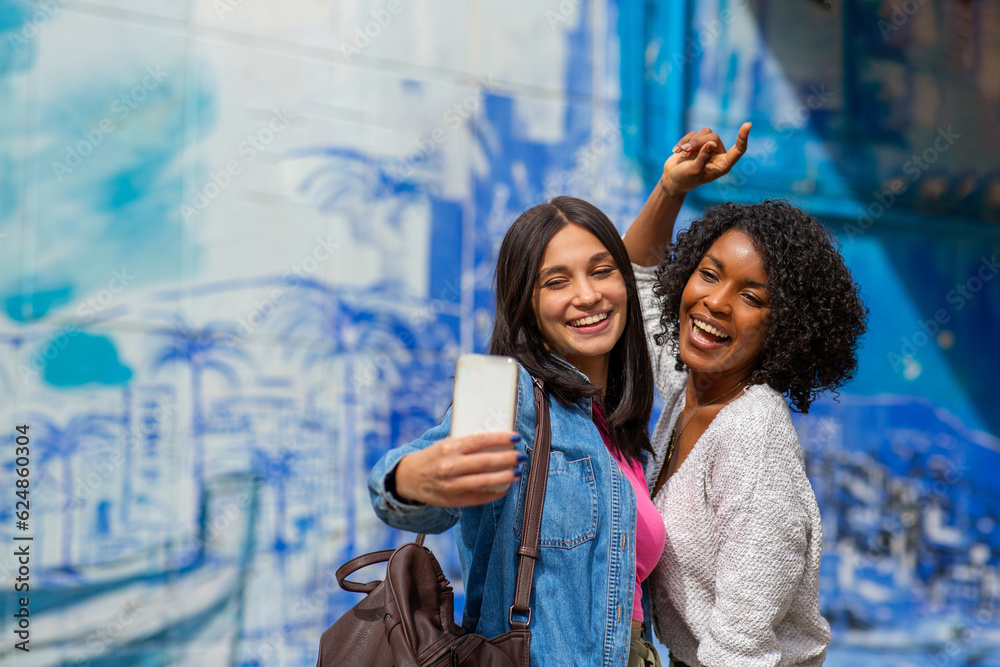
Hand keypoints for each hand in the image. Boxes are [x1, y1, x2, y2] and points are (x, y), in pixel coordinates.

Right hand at [394, 432, 523, 506]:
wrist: (408, 478)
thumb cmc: (432, 457)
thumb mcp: (445, 444)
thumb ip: (467, 444)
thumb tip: (497, 442)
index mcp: (449, 448)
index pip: (479, 441)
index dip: (499, 439)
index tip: (515, 438)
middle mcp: (449, 466)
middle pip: (484, 462)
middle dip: (506, 459)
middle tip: (520, 456)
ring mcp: (451, 485)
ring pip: (483, 482)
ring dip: (504, 477)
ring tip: (516, 473)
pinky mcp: (452, 500)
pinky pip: (478, 498)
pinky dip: (494, 493)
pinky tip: (504, 488)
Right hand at [660, 122, 751, 196]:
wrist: (672, 180)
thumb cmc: (685, 179)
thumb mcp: (694, 170)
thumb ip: (703, 157)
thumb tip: (711, 143)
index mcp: (723, 165)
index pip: (738, 150)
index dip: (743, 137)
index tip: (748, 124)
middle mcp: (718, 155)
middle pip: (714, 137)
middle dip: (698, 142)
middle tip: (686, 151)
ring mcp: (707, 147)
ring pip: (705, 132)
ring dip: (691, 141)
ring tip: (682, 152)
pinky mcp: (697, 143)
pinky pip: (693, 134)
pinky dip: (683, 141)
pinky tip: (676, 151)